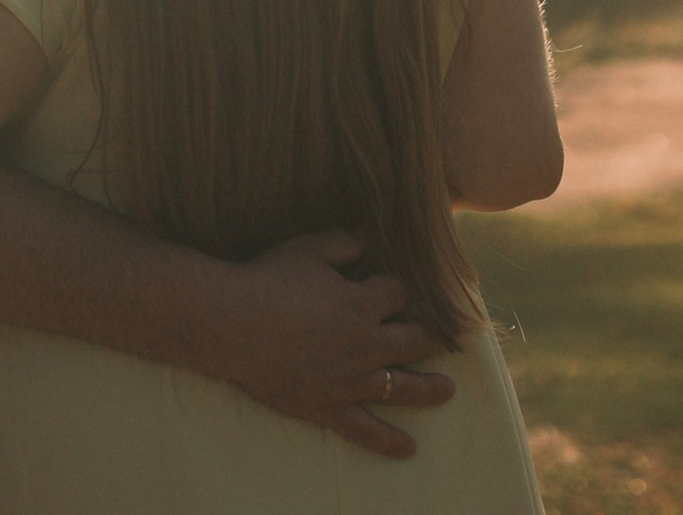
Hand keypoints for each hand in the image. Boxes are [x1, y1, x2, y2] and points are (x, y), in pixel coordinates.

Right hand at [198, 231, 455, 460]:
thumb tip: (370, 233)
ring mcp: (352, 380)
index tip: (399, 287)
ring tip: (448, 390)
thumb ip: (343, 242)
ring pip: (403, 388)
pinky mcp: (331, 407)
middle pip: (412, 341)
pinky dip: (390, 442)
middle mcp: (366, 344)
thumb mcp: (306, 250)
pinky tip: (409, 449)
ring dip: (430, 389)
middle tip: (444, 340)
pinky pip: (367, 430)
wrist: (233, 323)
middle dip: (430, 337)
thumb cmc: (267, 280)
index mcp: (361, 304)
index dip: (399, 287)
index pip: (397, 293)